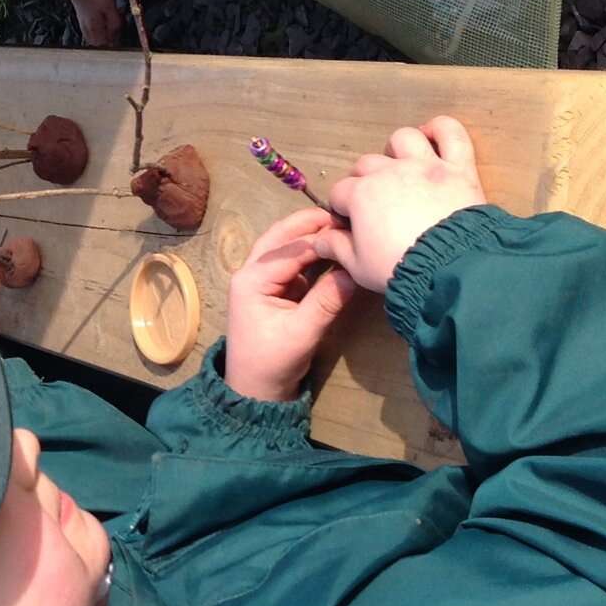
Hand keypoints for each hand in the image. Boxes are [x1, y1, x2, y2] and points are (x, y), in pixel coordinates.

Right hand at [53, 0, 119, 46]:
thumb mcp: (110, 7)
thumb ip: (115, 24)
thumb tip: (118, 35)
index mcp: (96, 31)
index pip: (109, 46)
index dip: (118, 41)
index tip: (123, 32)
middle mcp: (89, 32)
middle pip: (103, 43)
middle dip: (113, 36)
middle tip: (118, 24)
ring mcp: (85, 27)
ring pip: (99, 37)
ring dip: (107, 32)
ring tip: (112, 20)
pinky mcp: (83, 21)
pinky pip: (94, 30)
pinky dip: (101, 27)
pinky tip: (104, 18)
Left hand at [223, 208, 357, 400]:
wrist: (255, 390)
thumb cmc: (271, 363)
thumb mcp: (301, 334)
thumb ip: (326, 301)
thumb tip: (354, 271)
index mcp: (251, 280)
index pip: (289, 249)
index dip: (318, 236)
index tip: (348, 227)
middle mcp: (253, 272)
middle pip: (282, 237)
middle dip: (311, 224)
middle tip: (345, 215)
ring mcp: (264, 279)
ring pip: (288, 246)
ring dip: (312, 235)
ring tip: (343, 226)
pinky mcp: (277, 288)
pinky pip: (295, 262)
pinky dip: (314, 253)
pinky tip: (335, 248)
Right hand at [312, 117, 485, 292]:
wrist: (449, 269)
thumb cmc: (402, 267)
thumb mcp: (358, 266)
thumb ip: (336, 248)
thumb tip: (321, 240)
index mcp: (362, 194)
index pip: (340, 193)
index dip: (342, 209)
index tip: (349, 224)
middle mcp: (390, 172)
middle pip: (366, 164)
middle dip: (363, 181)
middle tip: (373, 204)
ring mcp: (424, 166)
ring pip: (403, 139)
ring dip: (397, 150)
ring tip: (400, 167)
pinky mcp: (457, 168)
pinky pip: (450, 133)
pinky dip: (441, 129)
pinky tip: (432, 137)